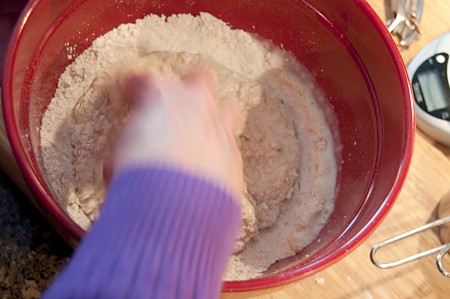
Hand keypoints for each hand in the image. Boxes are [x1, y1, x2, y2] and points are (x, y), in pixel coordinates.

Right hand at [106, 69, 243, 198]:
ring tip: (205, 133)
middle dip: (191, 88)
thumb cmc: (141, 172)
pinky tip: (209, 168)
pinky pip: (230, 146)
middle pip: (200, 79)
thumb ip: (131, 146)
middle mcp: (195, 104)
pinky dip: (219, 153)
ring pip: (227, 110)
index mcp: (161, 95)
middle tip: (180, 104)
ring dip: (216, 118)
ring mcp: (220, 126)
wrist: (175, 202)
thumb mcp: (121, 154)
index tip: (133, 96)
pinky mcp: (234, 154)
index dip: (138, 89)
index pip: (146, 82)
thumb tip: (124, 159)